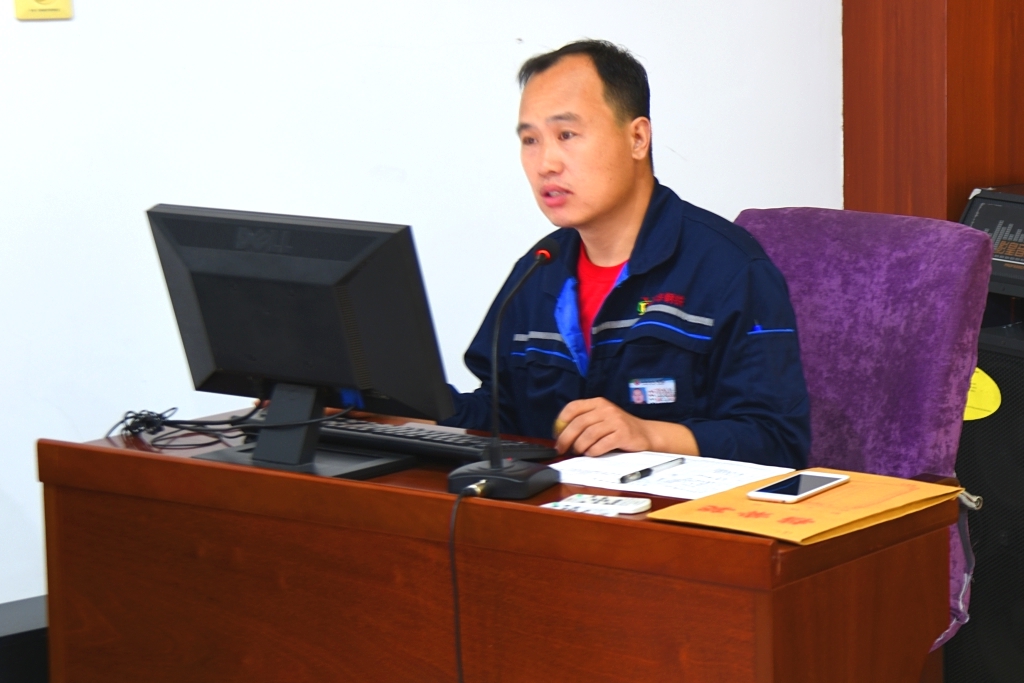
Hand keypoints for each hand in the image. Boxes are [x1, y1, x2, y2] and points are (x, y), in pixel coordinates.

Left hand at [554, 398, 699, 456]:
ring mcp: (615, 421)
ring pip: (588, 435)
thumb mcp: (602, 418)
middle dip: (566, 438)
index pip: (572, 407)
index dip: (561, 421)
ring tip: (579, 452)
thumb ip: (584, 422)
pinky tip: (592, 454)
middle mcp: (606, 409)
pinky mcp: (623, 434)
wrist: (646, 434)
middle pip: (578, 423)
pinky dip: (593, 452)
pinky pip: (601, 445)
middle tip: (562, 449)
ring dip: (580, 446)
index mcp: (598, 403)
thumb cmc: (619, 429)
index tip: (556, 434)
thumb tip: (561, 435)